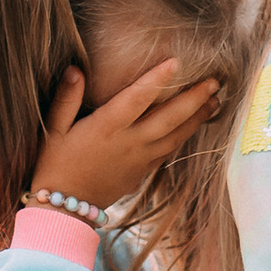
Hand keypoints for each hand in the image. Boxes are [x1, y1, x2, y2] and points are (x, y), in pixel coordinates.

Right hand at [31, 57, 218, 212]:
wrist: (63, 208)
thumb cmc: (55, 164)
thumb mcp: (53, 130)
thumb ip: (66, 99)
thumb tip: (75, 69)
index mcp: (106, 127)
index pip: (137, 98)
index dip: (157, 79)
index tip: (177, 61)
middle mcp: (128, 143)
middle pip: (169, 118)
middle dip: (194, 99)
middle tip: (216, 81)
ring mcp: (139, 159)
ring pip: (176, 136)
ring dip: (198, 117)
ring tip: (216, 100)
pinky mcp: (142, 172)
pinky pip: (169, 151)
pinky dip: (185, 136)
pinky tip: (195, 124)